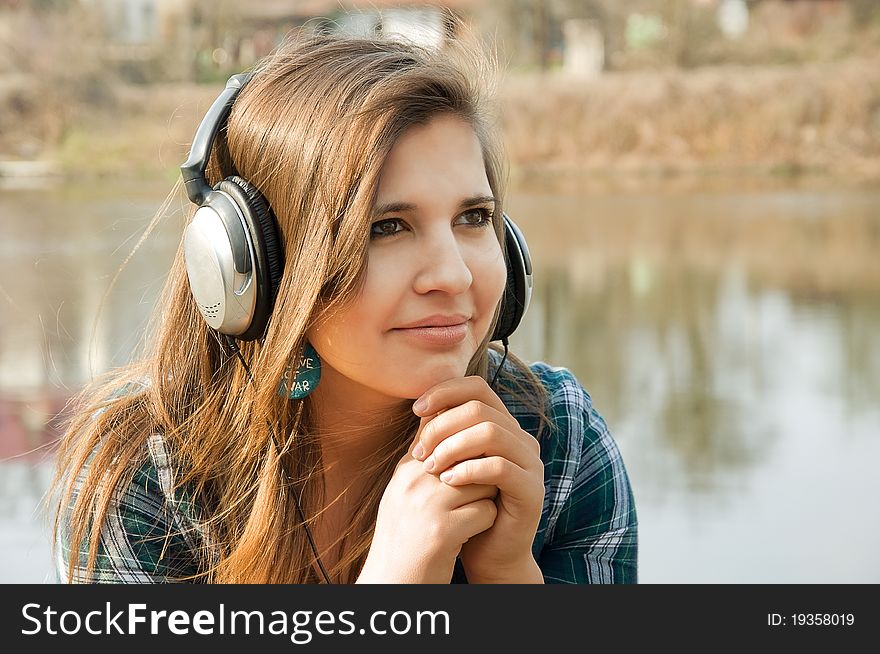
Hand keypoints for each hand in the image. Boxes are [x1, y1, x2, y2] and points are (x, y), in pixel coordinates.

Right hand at [357, 430, 498, 583]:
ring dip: (485, 498)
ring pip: (483, 480)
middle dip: (482, 471)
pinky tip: (468, 534)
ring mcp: (426, 504)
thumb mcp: (406, 494)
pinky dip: (485, 523)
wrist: (391, 585)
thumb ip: (425, 463)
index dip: (467, 441)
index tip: (475, 460)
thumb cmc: (405, 539)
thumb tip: (445, 427)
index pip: (443, 430)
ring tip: (468, 515)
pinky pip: (486, 510)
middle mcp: (414, 480)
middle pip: (470, 453)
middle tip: (478, 492)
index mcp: (407, 469)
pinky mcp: (442, 530)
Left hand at [412, 376, 543, 581]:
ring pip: (491, 433)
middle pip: (480, 408)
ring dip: (453, 447)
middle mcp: (521, 438)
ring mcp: (530, 463)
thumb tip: (421, 405)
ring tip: (431, 467)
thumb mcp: (449, 463)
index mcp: (503, 425)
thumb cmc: (464, 505)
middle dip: (442, 425)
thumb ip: (442, 435)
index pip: (476, 387)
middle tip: (419, 452)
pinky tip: (447, 482)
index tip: (416, 410)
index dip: (445, 392)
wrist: (487, 552)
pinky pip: (500, 467)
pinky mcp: (532, 489)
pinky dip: (469, 470)